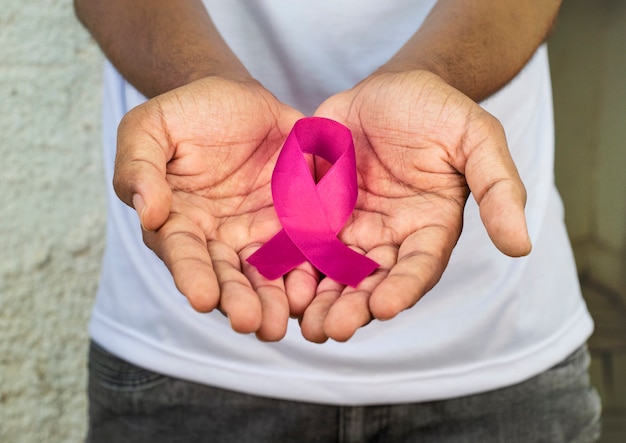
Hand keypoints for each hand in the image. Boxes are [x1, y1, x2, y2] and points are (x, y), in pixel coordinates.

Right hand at [113, 77, 306, 340]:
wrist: (236, 99)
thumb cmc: (186, 115)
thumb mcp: (149, 129)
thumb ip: (139, 168)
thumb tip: (149, 213)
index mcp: (179, 223)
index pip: (183, 254)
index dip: (191, 276)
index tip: (201, 298)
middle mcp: (219, 239)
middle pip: (228, 276)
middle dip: (239, 301)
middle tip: (252, 324)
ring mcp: (259, 233)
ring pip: (267, 274)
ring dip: (274, 300)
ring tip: (282, 323)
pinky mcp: (295, 221)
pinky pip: (305, 248)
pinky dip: (310, 269)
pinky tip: (316, 290)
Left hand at [301, 70, 530, 341]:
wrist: (391, 90)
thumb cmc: (439, 111)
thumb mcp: (477, 138)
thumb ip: (498, 188)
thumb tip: (521, 246)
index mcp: (430, 227)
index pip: (419, 266)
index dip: (403, 287)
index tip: (385, 306)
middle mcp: (390, 236)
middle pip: (371, 281)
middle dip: (351, 307)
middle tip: (330, 330)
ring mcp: (352, 227)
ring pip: (332, 271)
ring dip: (317, 298)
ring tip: (300, 321)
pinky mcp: (318, 211)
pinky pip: (302, 240)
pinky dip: (290, 262)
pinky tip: (273, 279)